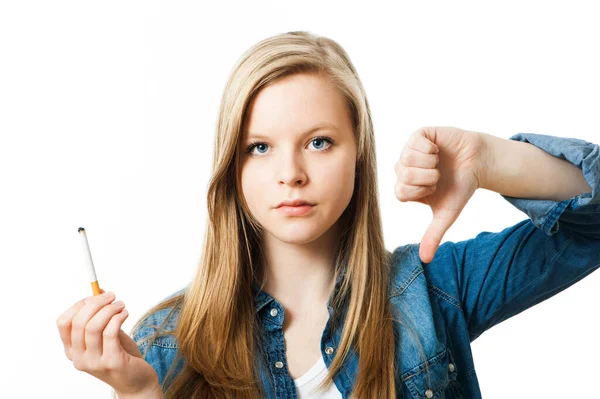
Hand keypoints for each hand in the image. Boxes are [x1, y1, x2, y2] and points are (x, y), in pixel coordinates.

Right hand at [56, 288, 160, 396]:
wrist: (137, 382)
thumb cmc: (121, 356)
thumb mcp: (107, 334)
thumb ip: (101, 315)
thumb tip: (98, 289)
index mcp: (72, 350)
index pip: (64, 323)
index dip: (78, 305)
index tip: (94, 296)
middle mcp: (79, 358)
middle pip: (79, 322)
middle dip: (96, 303)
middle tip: (112, 296)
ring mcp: (94, 362)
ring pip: (93, 326)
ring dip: (109, 309)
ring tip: (121, 305)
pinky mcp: (111, 362)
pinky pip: (110, 332)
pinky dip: (118, 317)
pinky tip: (125, 314)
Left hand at [394, 126, 486, 262]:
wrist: (478, 163)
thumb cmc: (460, 187)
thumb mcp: (447, 213)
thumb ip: (434, 235)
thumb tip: (425, 260)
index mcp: (405, 188)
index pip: (401, 192)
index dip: (422, 191)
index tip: (435, 188)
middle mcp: (402, 169)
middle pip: (403, 175)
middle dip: (428, 178)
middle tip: (439, 175)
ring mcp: (409, 150)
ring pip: (407, 158)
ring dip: (431, 163)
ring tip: (439, 162)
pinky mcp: (418, 135)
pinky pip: (416, 142)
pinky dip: (432, 148)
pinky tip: (438, 150)